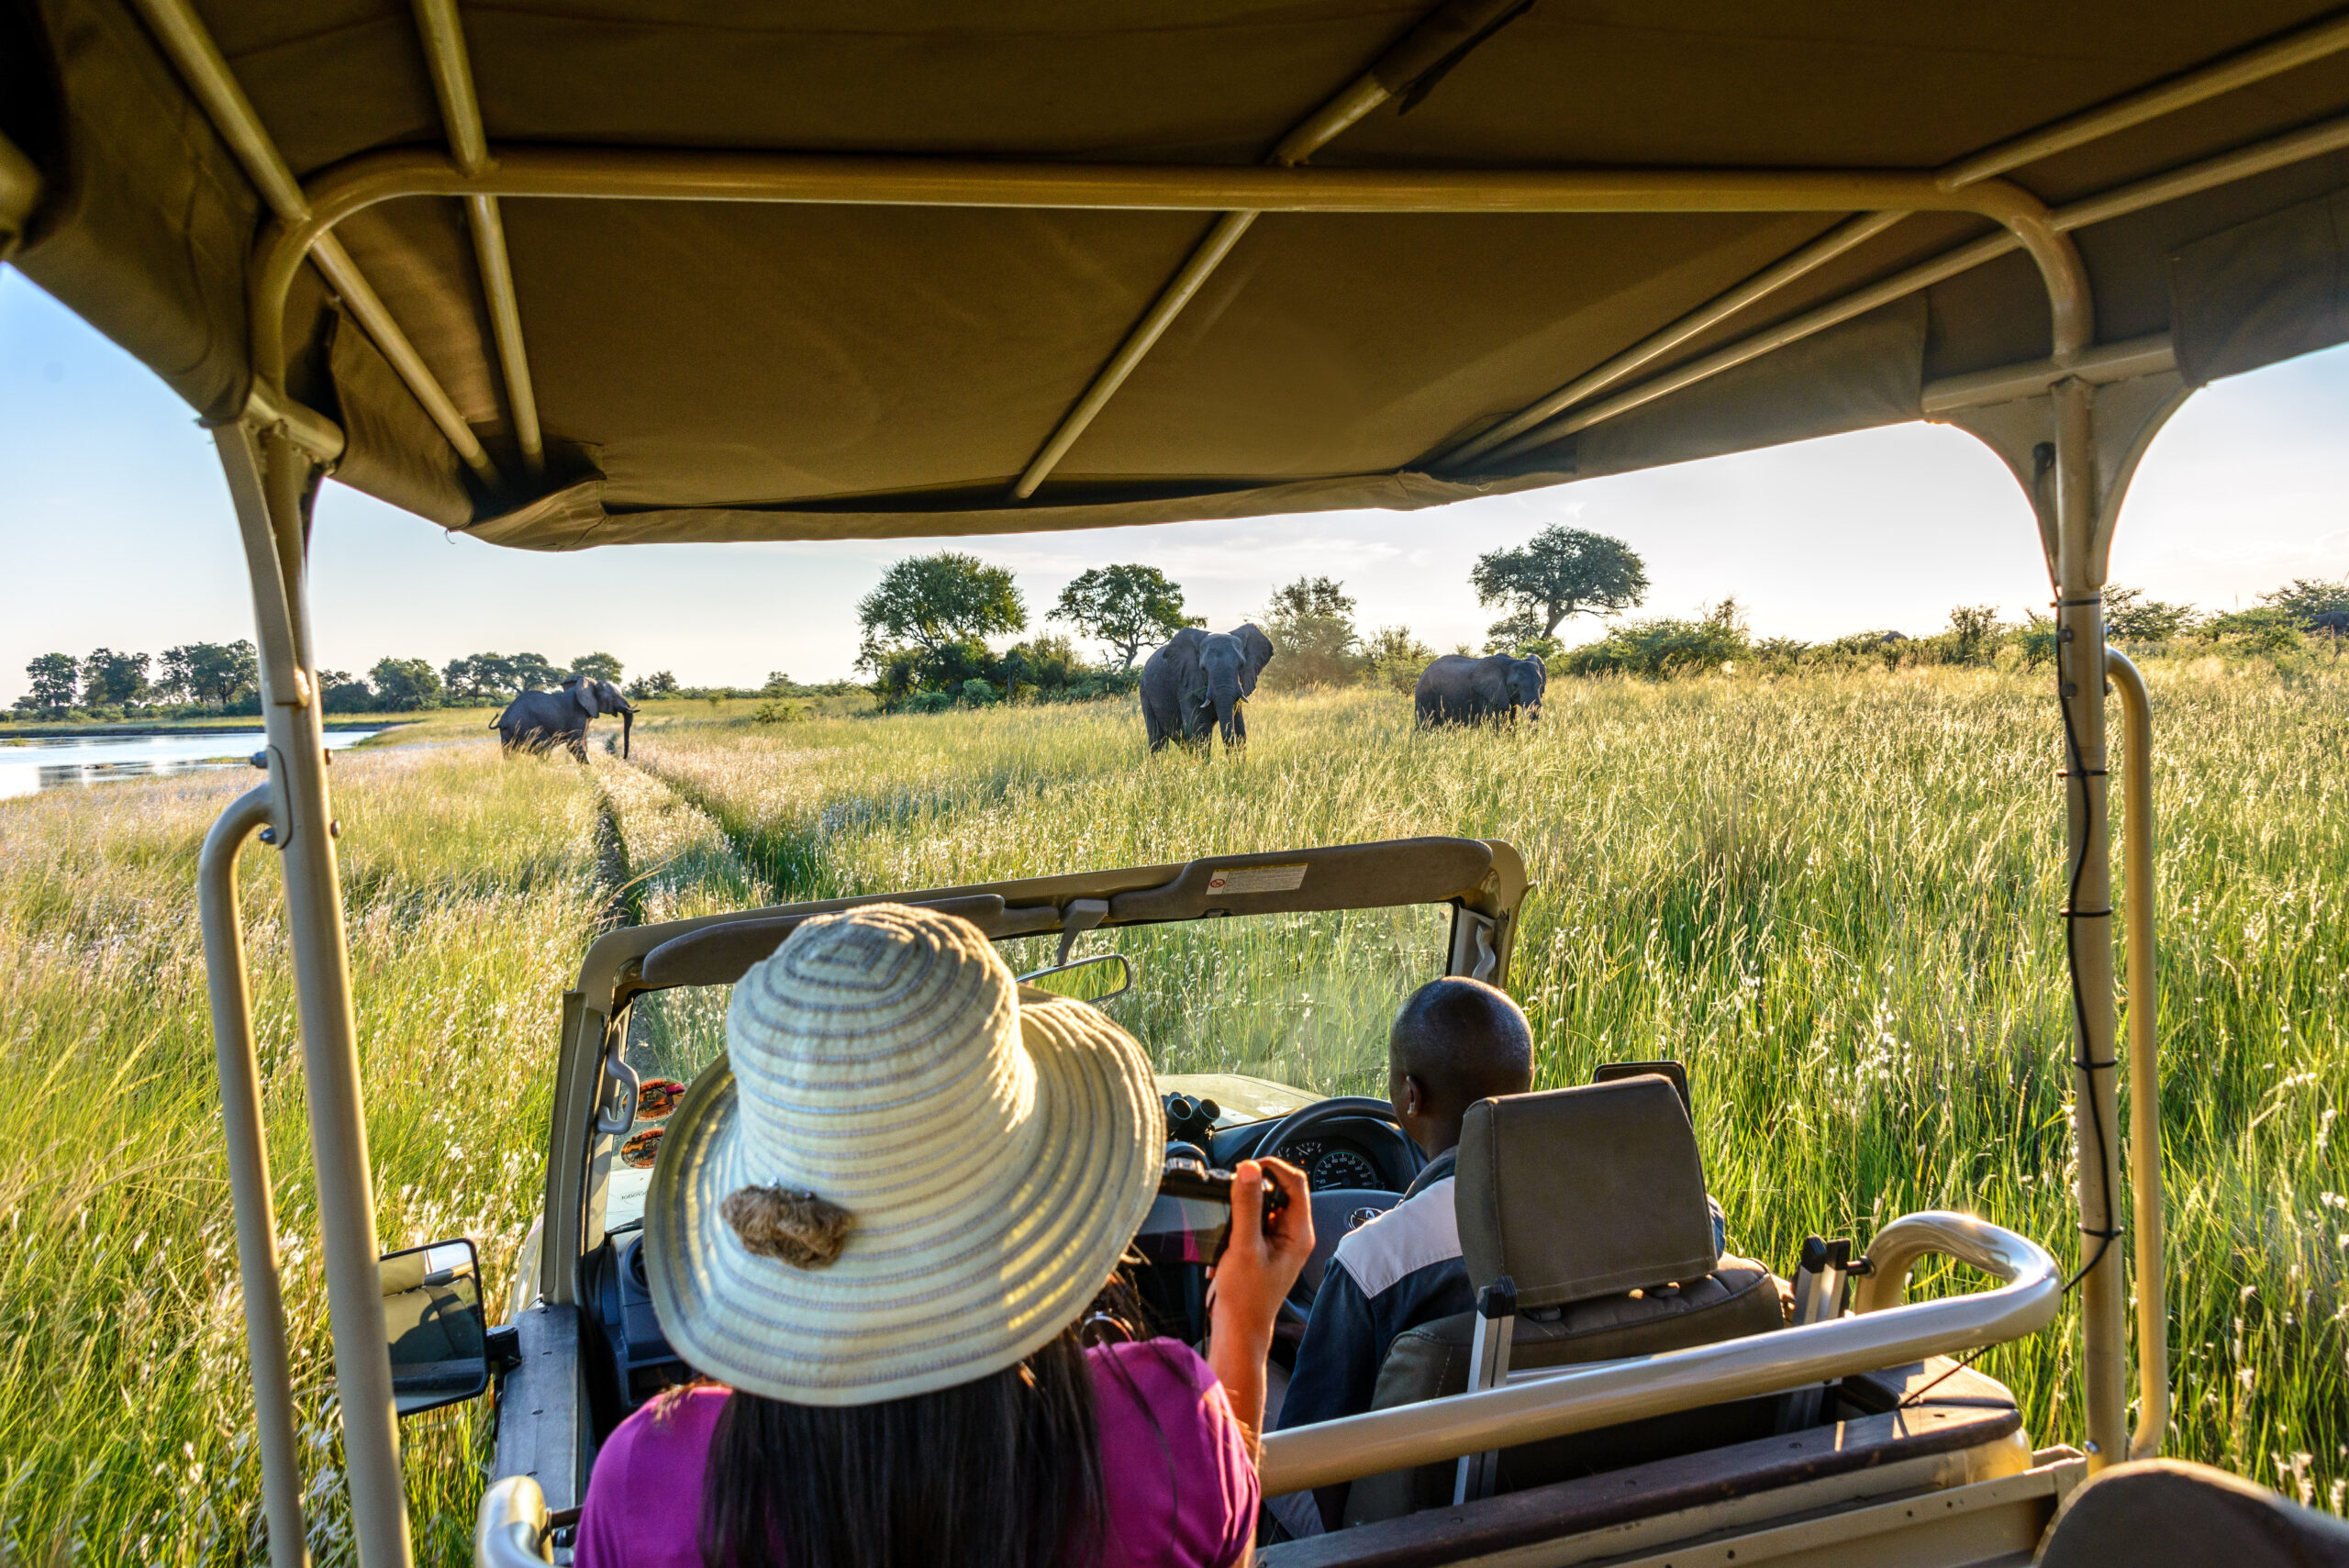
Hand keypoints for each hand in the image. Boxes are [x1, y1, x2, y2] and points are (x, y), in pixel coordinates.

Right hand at [1204, 1157, 1313, 1453]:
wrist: (1237, 1330)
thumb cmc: (1246, 1298)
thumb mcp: (1244, 1246)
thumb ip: (1247, 1206)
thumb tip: (1250, 1169)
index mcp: (1298, 1232)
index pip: (1296, 1182)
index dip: (1273, 1168)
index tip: (1248, 1167)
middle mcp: (1292, 1234)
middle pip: (1279, 1191)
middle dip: (1255, 1187)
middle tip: (1234, 1191)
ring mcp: (1277, 1242)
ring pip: (1263, 1206)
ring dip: (1244, 1207)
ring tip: (1230, 1222)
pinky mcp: (1262, 1248)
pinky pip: (1252, 1222)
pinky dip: (1237, 1223)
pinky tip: (1226, 1241)